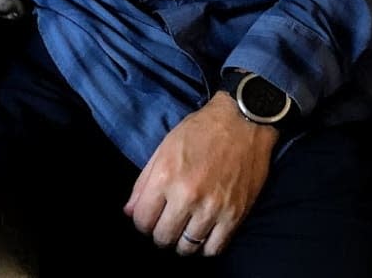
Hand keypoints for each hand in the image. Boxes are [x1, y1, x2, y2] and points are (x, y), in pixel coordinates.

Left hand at [123, 92, 275, 256]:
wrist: (242, 123)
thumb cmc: (200, 131)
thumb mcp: (164, 149)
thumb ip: (143, 183)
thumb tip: (129, 212)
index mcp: (165, 176)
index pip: (142, 219)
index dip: (141, 222)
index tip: (147, 219)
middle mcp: (187, 196)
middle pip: (163, 237)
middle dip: (159, 234)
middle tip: (165, 225)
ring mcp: (213, 208)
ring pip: (187, 247)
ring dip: (181, 243)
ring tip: (182, 231)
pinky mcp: (235, 215)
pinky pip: (215, 249)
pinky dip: (205, 247)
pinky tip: (202, 236)